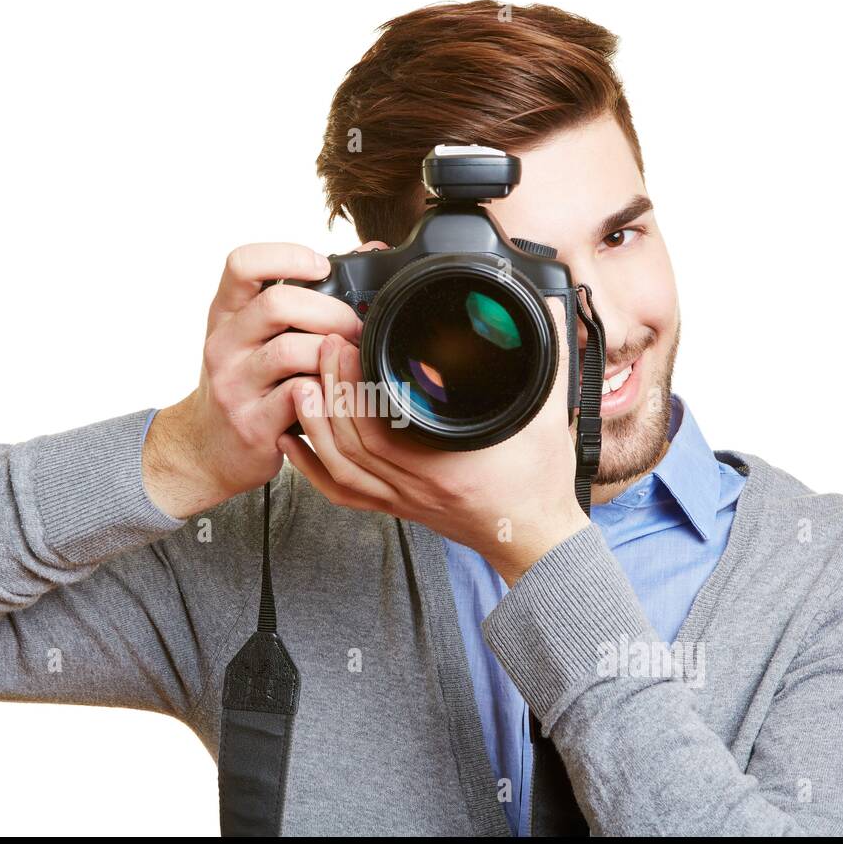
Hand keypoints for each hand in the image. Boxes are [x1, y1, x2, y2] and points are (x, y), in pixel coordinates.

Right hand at [143, 241, 384, 519]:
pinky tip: (337, 392)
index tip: (323, 267)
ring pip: (291, 351)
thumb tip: (368, 251)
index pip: (242, 264)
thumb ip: (299, 300)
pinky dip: (328, 391)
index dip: (287, 256)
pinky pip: (300, 399)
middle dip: (331, 311)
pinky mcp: (252, 424)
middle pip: (277, 304)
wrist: (206, 449)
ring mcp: (234, 386)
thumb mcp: (255, 336)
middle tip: (354, 327)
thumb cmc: (245, 383)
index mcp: (225, 314)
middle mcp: (223, 344)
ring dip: (333, 353)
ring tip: (351, 361)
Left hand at [282, 296, 590, 585]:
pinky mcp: (395, 507)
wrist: (536, 538)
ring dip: (315, 425)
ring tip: (303, 385)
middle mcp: (417, 484)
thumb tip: (547, 305)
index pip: (384, 424)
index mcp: (449, 462)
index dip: (355, 385)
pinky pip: (342, 491)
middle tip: (324, 348)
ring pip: (340, 467)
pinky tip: (293, 442)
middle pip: (352, 440)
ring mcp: (402, 499)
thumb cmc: (541, 481)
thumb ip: (547, 356)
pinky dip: (313, 467)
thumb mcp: (548, 413)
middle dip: (330, 391)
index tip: (349, 342)